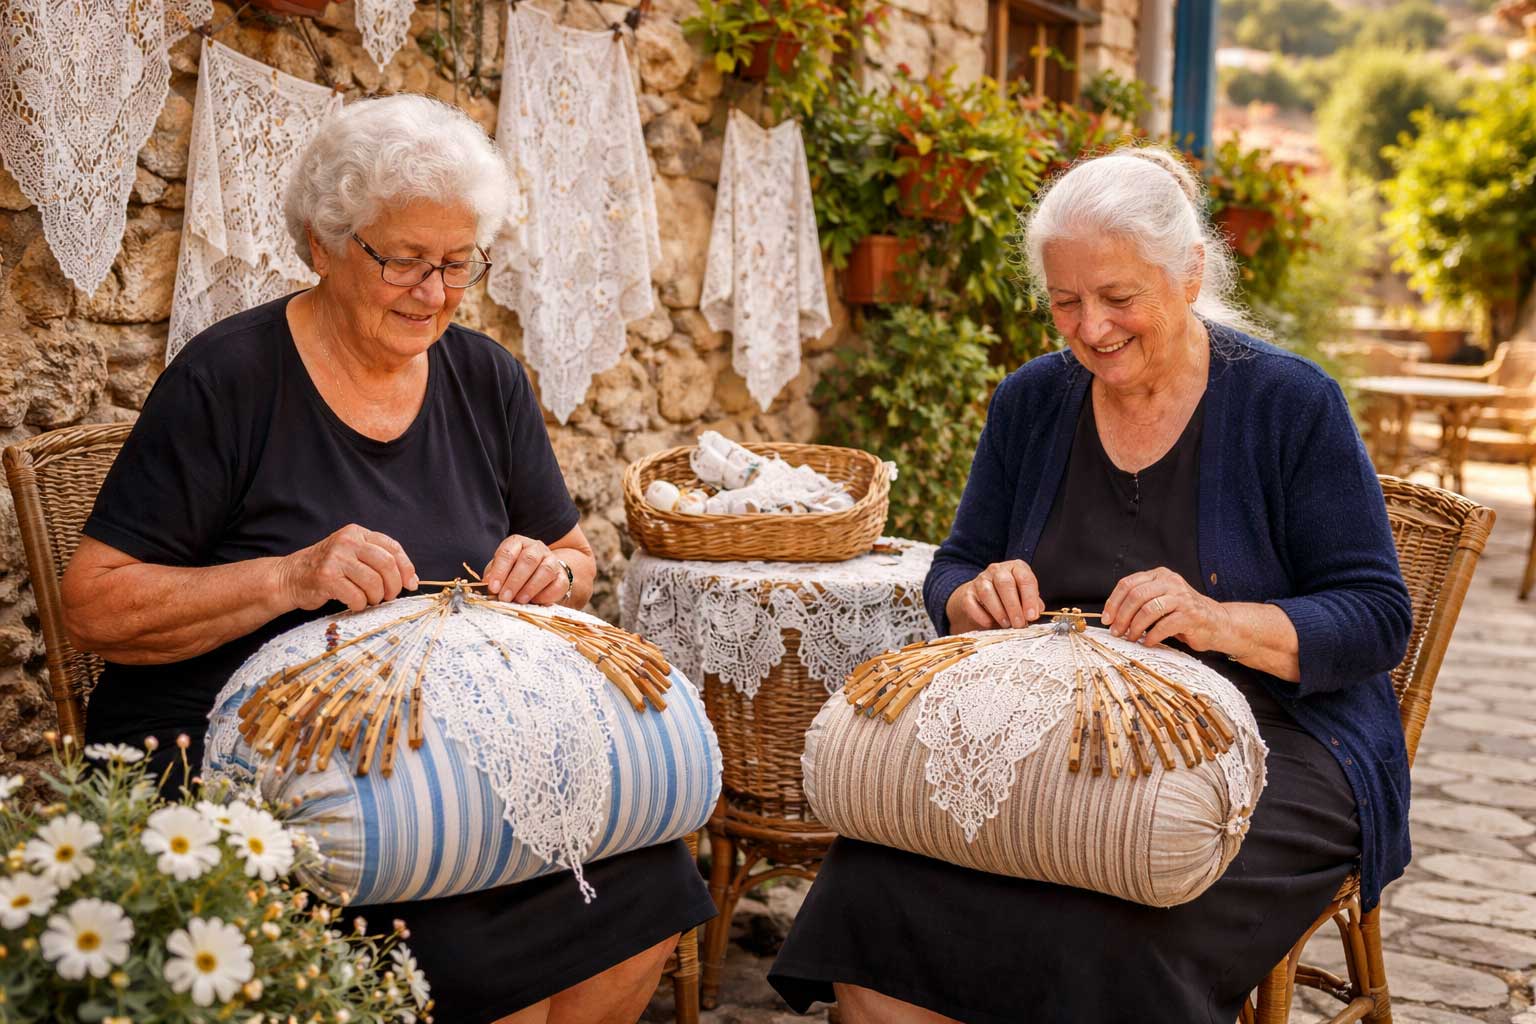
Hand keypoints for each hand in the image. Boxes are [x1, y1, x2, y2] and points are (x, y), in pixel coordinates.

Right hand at [277, 525, 417, 611]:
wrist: (290, 577)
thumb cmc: (328, 570)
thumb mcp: (352, 555)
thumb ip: (378, 560)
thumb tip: (411, 579)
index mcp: (357, 533)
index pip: (392, 547)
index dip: (406, 568)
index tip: (410, 584)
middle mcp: (347, 541)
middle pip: (386, 564)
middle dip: (393, 585)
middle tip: (389, 596)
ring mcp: (335, 558)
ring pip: (373, 582)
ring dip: (376, 597)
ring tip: (369, 600)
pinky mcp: (326, 577)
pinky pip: (356, 596)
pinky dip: (360, 604)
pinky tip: (354, 603)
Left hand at [482, 535, 567, 604]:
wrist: (541, 576)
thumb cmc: (515, 573)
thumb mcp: (501, 571)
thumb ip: (493, 576)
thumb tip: (487, 584)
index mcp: (518, 543)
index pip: (508, 552)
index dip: (500, 571)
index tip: (493, 587)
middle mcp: (536, 548)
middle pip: (528, 560)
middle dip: (515, 581)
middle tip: (504, 597)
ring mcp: (552, 561)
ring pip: (545, 570)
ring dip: (530, 587)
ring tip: (519, 600)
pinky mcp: (563, 576)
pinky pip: (558, 584)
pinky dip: (546, 595)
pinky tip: (535, 601)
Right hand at [946, 560, 1042, 631]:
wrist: (983, 597)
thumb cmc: (1009, 597)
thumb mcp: (1024, 596)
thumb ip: (1033, 602)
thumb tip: (1037, 611)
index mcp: (1015, 568)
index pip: (1025, 578)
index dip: (1030, 598)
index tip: (1032, 616)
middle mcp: (997, 570)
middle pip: (1005, 584)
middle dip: (1014, 606)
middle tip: (1019, 624)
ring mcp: (980, 580)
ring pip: (987, 592)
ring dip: (999, 612)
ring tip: (1007, 624)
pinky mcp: (967, 593)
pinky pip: (972, 604)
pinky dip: (981, 616)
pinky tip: (990, 623)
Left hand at [1102, 567, 1232, 650]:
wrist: (1217, 622)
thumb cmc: (1183, 614)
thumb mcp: (1160, 600)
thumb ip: (1140, 601)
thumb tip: (1111, 617)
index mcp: (1159, 575)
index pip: (1128, 584)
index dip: (1113, 602)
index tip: (1106, 619)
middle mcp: (1171, 582)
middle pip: (1136, 596)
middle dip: (1122, 616)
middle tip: (1116, 631)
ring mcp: (1182, 598)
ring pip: (1148, 609)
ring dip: (1135, 627)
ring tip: (1131, 638)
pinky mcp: (1190, 615)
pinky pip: (1164, 625)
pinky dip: (1152, 636)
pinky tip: (1148, 642)